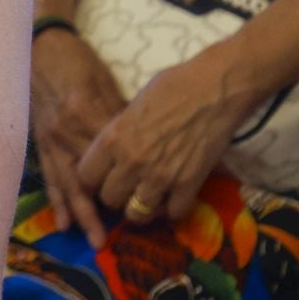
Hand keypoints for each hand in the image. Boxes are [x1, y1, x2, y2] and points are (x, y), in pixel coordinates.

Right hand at [27, 28, 126, 247]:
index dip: (129, 176)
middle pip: (89, 177)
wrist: (40, 47)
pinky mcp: (40, 142)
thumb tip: (142, 146)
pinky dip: (56, 201)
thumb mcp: (105, 82)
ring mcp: (50, 140)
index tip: (149, 195)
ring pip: (68, 184)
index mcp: (86, 113)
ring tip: (95, 240)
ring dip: (82, 214)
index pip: (111, 155)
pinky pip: (48, 176)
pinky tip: (63, 224)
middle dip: (105, 206)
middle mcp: (66, 132)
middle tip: (123, 234)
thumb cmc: (78, 61)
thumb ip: (119, 116)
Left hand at [76, 46, 260, 228]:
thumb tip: (114, 149)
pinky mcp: (189, 185)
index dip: (92, 179)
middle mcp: (132, 162)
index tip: (101, 177)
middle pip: (109, 199)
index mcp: (113, 138)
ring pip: (137, 214)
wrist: (213, 89)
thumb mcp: (133, 105)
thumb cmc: (172, 86)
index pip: (85, 176)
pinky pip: (173, 213)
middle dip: (115, 196)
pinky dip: (172, 209)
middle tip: (126, 187)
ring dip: (141, 207)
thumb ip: (119, 133)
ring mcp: (160, 177)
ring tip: (148, 197)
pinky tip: (174, 197)